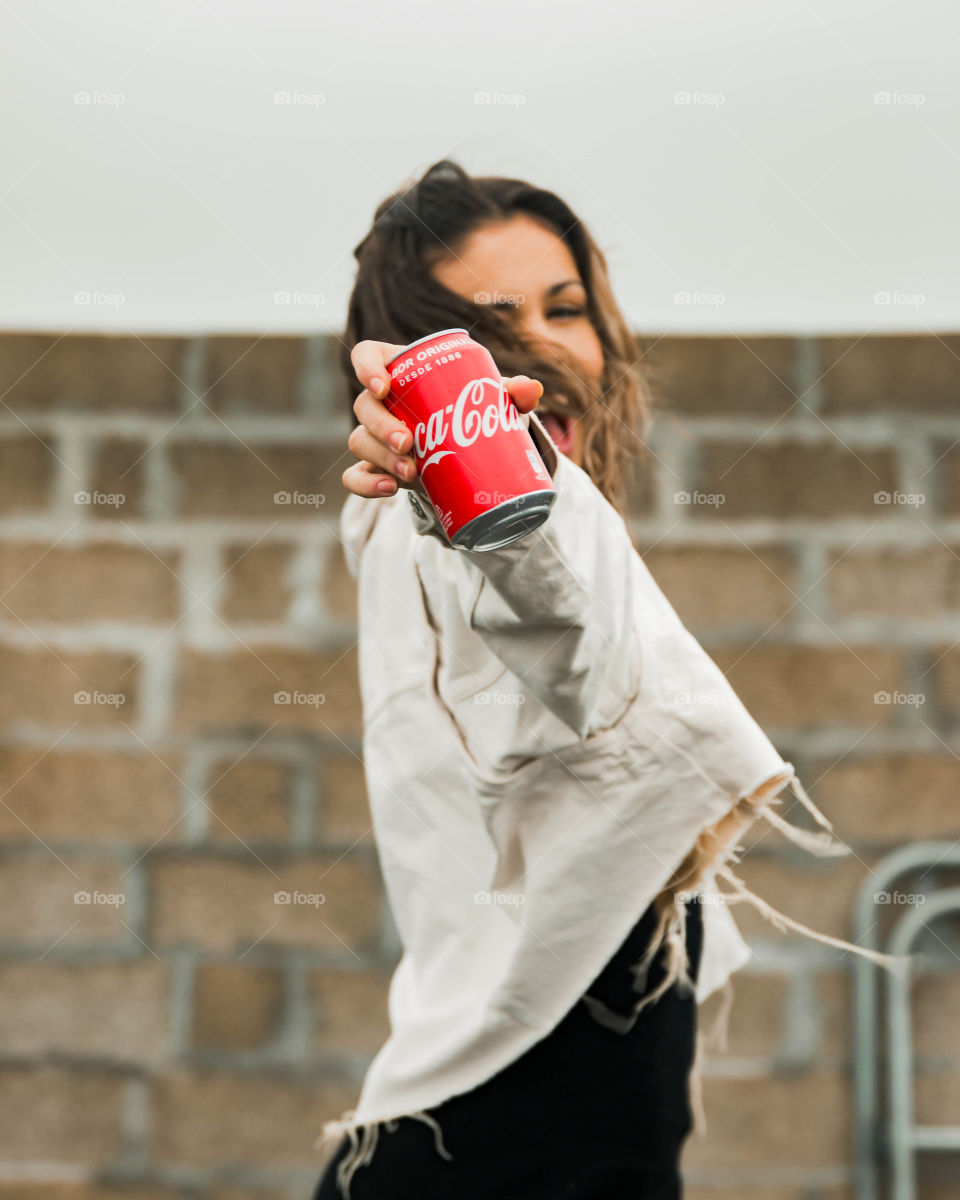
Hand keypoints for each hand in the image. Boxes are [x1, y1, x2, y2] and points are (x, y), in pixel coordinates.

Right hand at [342, 339, 543, 498]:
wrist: (465, 455)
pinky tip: (388, 489)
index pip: (367, 355)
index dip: (366, 366)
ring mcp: (375, 438)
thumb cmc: (471, 413)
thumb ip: (512, 393)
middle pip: (364, 406)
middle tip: (409, 442)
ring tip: (411, 472)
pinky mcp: (377, 469)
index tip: (383, 386)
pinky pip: (356, 477)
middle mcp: (382, 404)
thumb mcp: (489, 402)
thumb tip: (533, 390)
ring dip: (380, 456)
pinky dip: (366, 484)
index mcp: (401, 372)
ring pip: (359, 441)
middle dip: (382, 425)